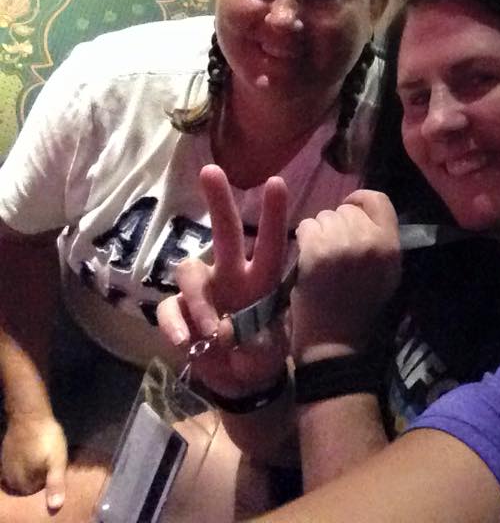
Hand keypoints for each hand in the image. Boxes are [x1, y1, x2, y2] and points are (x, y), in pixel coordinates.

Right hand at [1, 411, 66, 509]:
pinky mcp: (5, 454)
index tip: (55, 471)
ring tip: (43, 457)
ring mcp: (5, 466)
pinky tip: (33, 452)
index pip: (34, 493)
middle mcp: (9, 478)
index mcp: (22, 483)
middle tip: (50, 462)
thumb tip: (55, 507)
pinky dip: (24, 461)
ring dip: (30, 469)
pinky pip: (15, 465)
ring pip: (20, 474)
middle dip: (38, 477)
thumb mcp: (57, 461)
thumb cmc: (46, 439)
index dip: (46, 483)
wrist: (29, 416)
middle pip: (26, 484)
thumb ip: (55, 483)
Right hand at [157, 164, 289, 396]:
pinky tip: (186, 343)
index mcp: (261, 280)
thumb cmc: (261, 355)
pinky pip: (169, 308)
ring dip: (200, 304)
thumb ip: (251, 338)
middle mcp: (231, 275)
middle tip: (211, 170)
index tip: (276, 182)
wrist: (240, 382)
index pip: (271, 243)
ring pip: (190, 272)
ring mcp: (203, 291)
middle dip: (219, 201)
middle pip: (225, 232)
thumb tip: (224, 331)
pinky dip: (175, 325)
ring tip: (214, 336)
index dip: (273, 215)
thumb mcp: (268, 349)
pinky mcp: (179, 312)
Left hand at [291, 189, 401, 358]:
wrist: (335, 340)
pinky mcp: (315, 252)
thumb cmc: (361, 307)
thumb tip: (364, 211)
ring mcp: (341, 245)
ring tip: (322, 256)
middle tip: (334, 248)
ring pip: (324, 216)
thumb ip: (383, 239)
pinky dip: (304, 239)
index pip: (378, 199)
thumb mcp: (388, 272)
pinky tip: (308, 258)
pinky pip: (307, 226)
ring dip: (320, 232)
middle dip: (338, 224)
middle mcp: (369, 241)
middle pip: (348, 209)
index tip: (351, 210)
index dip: (360, 200)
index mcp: (390, 246)